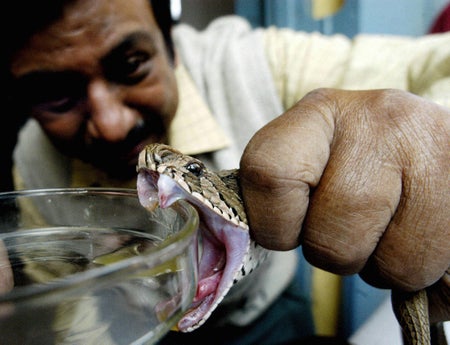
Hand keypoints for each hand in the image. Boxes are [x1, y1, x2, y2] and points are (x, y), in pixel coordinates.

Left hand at [239, 88, 448, 321]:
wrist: (417, 139)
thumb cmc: (352, 157)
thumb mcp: (307, 156)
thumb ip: (276, 191)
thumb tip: (234, 238)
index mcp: (320, 111)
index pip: (269, 175)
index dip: (275, 223)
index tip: (291, 224)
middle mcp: (381, 120)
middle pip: (331, 238)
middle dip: (335, 251)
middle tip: (350, 227)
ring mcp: (434, 151)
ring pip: (394, 265)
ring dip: (384, 265)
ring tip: (389, 229)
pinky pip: (440, 272)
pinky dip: (424, 272)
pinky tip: (418, 235)